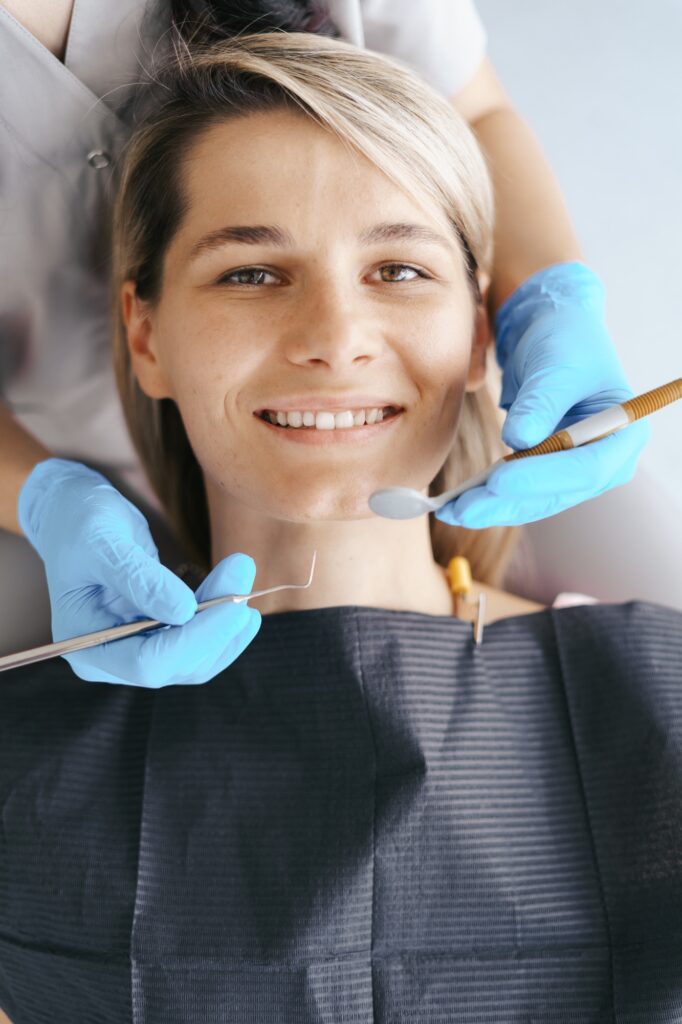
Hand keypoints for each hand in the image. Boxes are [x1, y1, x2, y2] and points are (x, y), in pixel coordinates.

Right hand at [18, 458, 260, 684]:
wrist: (74, 517)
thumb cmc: (80, 525)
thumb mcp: (104, 543)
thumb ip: (141, 579)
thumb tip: (186, 611)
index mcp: (86, 645)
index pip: (148, 663)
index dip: (195, 640)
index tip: (234, 607)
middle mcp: (110, 660)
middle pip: (178, 664)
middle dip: (217, 624)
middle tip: (242, 570)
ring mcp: (134, 651)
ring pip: (195, 658)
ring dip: (226, 621)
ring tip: (241, 571)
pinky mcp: (156, 637)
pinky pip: (197, 643)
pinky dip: (220, 619)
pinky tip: (236, 591)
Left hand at [435, 262, 650, 527]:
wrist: (553, 330)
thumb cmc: (566, 341)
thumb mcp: (555, 366)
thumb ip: (540, 403)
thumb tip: (518, 440)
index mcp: (625, 434)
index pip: (586, 469)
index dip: (542, 479)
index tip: (498, 480)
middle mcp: (606, 461)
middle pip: (558, 494)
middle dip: (508, 502)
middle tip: (462, 509)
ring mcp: (577, 470)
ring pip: (534, 501)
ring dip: (493, 507)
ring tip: (450, 511)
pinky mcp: (549, 472)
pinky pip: (521, 493)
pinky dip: (490, 498)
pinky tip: (458, 504)